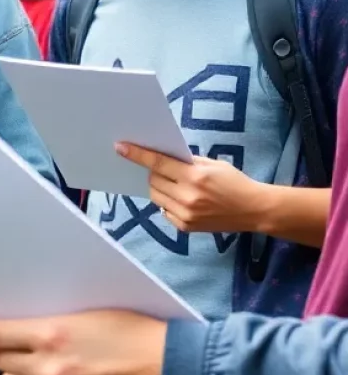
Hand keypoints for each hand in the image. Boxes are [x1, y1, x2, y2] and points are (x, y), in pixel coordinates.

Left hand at [0, 310, 165, 374]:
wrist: (170, 370)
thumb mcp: (87, 311)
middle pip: (0, 358)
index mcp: (52, 333)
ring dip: (18, 373)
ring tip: (38, 364)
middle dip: (4, 348)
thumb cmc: (133, 331)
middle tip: (19, 340)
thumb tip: (21, 320)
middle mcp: (49, 367)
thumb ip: (50, 319)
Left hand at [116, 141, 267, 233]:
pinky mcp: (186, 227)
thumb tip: (160, 157)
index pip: (158, 163)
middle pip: (153, 180)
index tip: (120, 147)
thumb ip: (186, 161)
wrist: (254, 210)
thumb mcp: (212, 164)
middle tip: (164, 170)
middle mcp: (187, 197)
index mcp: (194, 177)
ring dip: (159, 187)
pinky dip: (167, 202)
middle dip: (154, 173)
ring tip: (173, 184)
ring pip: (156, 196)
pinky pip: (164, 211)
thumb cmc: (234, 182)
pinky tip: (181, 198)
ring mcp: (186, 215)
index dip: (137, 155)